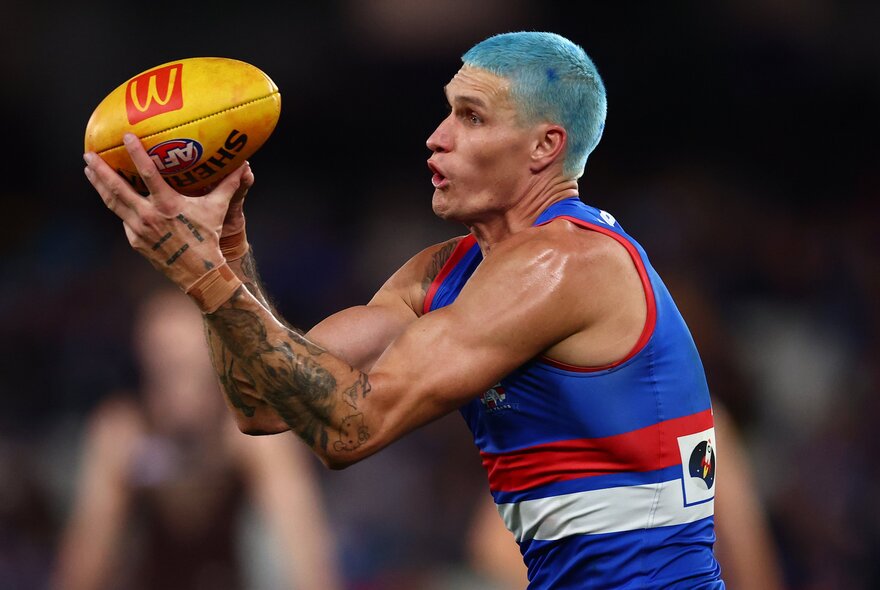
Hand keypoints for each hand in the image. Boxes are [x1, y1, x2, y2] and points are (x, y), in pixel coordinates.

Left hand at [84, 133, 250, 289]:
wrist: (199, 272)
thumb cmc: (209, 237)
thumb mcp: (217, 209)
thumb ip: (227, 185)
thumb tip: (244, 165)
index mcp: (167, 205)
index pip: (148, 173)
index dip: (136, 153)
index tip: (126, 136)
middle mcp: (148, 216)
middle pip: (117, 189)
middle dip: (101, 170)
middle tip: (88, 154)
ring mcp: (138, 230)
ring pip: (113, 203)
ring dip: (99, 185)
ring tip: (89, 170)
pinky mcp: (135, 241)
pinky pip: (124, 219)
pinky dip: (119, 206)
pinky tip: (115, 197)